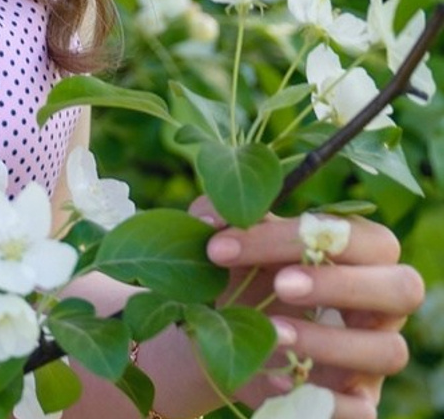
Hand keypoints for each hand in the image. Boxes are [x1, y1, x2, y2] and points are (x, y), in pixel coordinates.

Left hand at [189, 199, 424, 417]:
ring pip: (388, 350)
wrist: (225, 336)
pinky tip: (279, 380)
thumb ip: (218, 216)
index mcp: (358, 251)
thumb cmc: (243, 274)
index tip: (222, 247)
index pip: (354, 234)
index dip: (291, 236)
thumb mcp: (228, 241)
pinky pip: (364, 410)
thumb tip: (212, 220)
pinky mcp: (358, 399)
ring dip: (328, 342)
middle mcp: (380, 302)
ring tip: (272, 333)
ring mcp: (374, 354)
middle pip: (403, 287)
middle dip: (341, 284)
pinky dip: (324, 400)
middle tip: (281, 285)